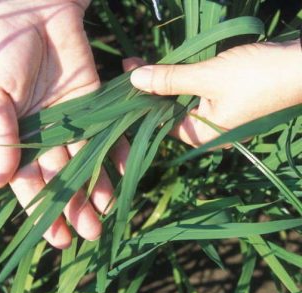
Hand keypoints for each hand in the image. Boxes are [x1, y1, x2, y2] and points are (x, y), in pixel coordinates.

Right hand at [0, 0, 128, 247]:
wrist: (35, 16)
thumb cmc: (3, 50)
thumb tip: (0, 180)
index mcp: (20, 140)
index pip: (31, 184)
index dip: (43, 211)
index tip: (56, 238)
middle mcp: (49, 139)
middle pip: (63, 180)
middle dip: (74, 208)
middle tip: (88, 235)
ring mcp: (75, 126)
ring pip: (88, 164)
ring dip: (97, 189)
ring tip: (106, 213)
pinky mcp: (97, 109)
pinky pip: (110, 135)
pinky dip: (118, 153)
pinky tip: (125, 173)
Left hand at [130, 40, 301, 145]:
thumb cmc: (257, 76)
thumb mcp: (208, 76)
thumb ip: (170, 79)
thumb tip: (134, 79)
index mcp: (202, 135)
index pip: (160, 123)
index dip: (142, 101)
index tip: (127, 78)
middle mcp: (209, 133)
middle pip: (170, 111)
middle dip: (152, 89)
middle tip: (133, 66)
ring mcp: (219, 120)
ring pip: (183, 102)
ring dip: (168, 82)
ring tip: (145, 64)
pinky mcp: (227, 106)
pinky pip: (197, 96)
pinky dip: (184, 82)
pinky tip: (172, 68)